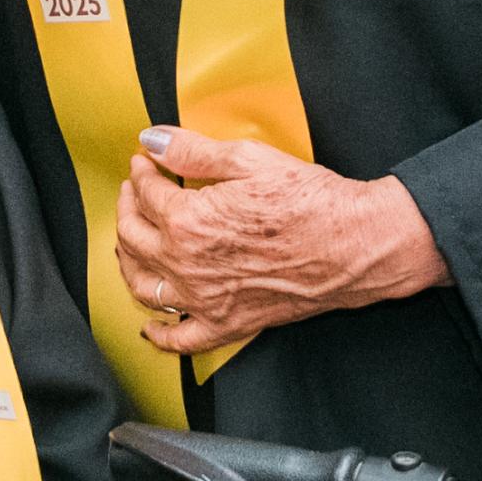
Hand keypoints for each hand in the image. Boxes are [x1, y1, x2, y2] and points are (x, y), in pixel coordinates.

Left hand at [114, 130, 441, 358]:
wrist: (353, 245)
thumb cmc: (309, 202)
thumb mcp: (249, 160)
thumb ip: (193, 151)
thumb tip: (153, 141)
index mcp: (187, 221)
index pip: (147, 194)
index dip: (142, 173)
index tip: (145, 163)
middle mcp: (187, 266)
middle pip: (133, 238)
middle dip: (127, 207)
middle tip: (134, 191)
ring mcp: (205, 300)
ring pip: (143, 286)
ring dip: (128, 260)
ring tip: (131, 241)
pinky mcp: (228, 324)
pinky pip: (181, 339)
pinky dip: (160, 334)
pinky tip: (151, 325)